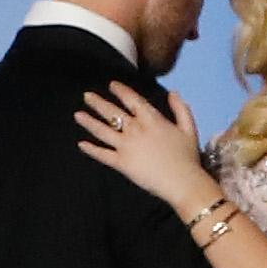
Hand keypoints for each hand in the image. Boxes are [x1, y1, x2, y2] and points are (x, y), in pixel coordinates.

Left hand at [73, 84, 220, 220]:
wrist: (182, 181)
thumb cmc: (188, 157)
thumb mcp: (189, 128)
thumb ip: (181, 109)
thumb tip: (173, 93)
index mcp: (152, 119)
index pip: (132, 100)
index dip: (120, 91)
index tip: (112, 85)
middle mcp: (136, 129)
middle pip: (112, 112)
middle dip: (98, 103)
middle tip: (86, 95)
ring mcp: (126, 146)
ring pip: (103, 131)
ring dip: (89, 122)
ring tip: (77, 115)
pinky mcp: (121, 163)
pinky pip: (102, 155)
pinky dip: (91, 149)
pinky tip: (81, 144)